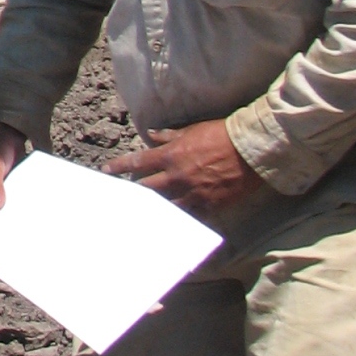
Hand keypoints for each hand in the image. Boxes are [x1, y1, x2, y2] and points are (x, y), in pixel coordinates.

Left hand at [106, 121, 262, 213]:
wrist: (249, 150)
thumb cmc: (222, 135)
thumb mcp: (192, 130)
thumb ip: (170, 136)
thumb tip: (151, 134)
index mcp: (171, 156)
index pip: (138, 162)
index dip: (119, 167)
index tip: (106, 171)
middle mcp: (177, 176)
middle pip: (147, 188)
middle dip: (133, 193)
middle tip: (122, 198)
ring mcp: (192, 193)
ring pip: (165, 206)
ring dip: (153, 209)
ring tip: (141, 214)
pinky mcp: (208, 205)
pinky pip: (189, 216)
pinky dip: (179, 219)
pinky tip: (170, 226)